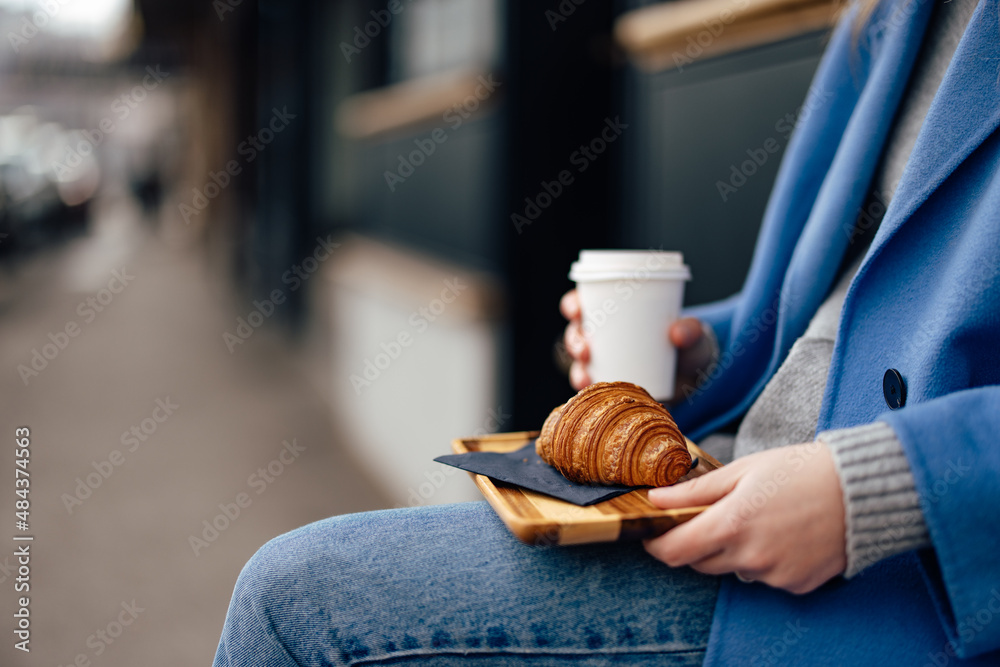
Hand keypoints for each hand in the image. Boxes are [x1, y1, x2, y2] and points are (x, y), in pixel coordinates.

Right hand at [559, 289, 716, 399]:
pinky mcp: (611, 385)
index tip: (576, 310)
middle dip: (574, 341)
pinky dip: (588, 391)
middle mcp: (605, 337)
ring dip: (576, 368)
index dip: (573, 305)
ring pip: (580, 363)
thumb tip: (677, 333)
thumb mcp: (694, 335)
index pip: (586, 303)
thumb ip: (691, 330)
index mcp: (617, 313)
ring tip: (585, 376)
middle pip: (577, 334)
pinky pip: (593, 388)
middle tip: (585, 350)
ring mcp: (605, 363)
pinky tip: (588, 394)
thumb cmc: (689, 346)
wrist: (695, 379)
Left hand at [643, 443, 846, 593]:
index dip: (657, 545)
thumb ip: (695, 491)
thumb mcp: (742, 471)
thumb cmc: (800, 471)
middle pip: (700, 562)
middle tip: (712, 515)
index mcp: (731, 524)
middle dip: (696, 542)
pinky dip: (763, 559)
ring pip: (733, 569)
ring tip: (759, 518)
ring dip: (733, 550)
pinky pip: (764, 576)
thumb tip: (656, 499)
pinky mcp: (796, 584)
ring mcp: (774, 574)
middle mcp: (750, 556)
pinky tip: (782, 534)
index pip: (675, 551)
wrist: (861, 491)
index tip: (653, 534)